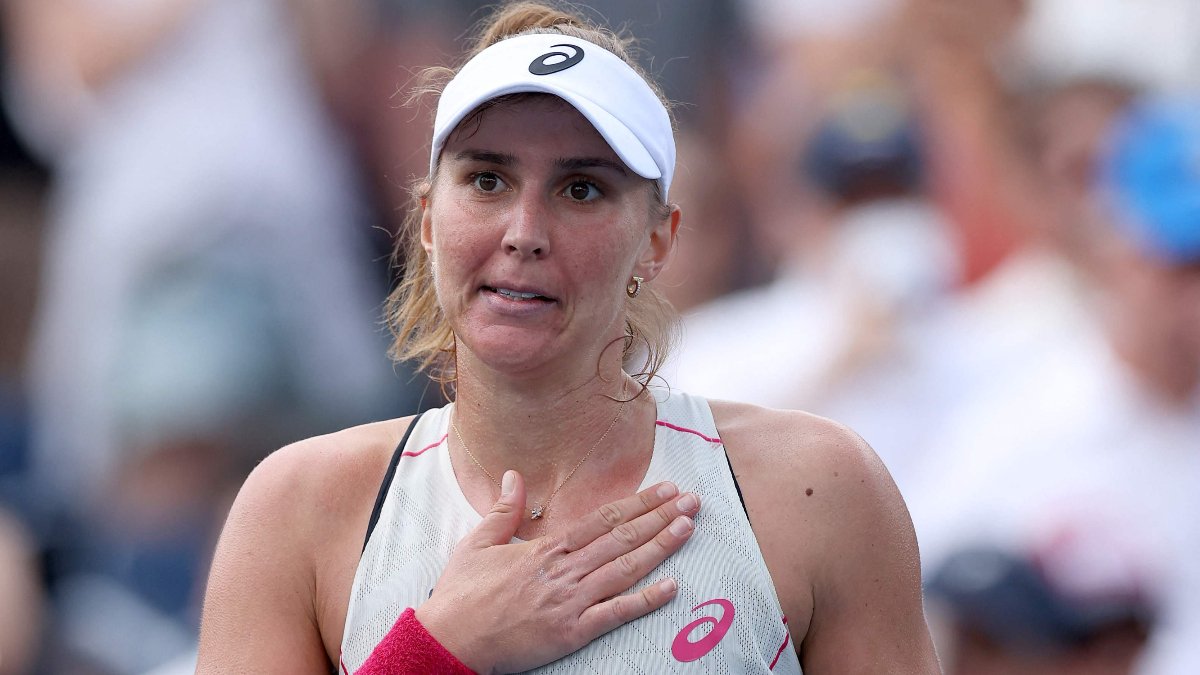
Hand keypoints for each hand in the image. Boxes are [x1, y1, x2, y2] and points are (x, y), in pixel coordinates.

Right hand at [416, 471, 700, 673]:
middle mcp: (565, 570)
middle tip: (693, 501)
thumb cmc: (462, 594)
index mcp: (546, 548)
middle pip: (623, 538)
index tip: (665, 490)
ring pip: (625, 569)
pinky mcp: (572, 632)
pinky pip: (616, 614)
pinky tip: (672, 588)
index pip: (603, 519)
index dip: (638, 503)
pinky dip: (645, 600)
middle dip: (661, 517)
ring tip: (688, 529)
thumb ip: (504, 510)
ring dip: (660, 547)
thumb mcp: (478, 543)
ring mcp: (571, 601)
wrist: (450, 639)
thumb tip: (514, 476)